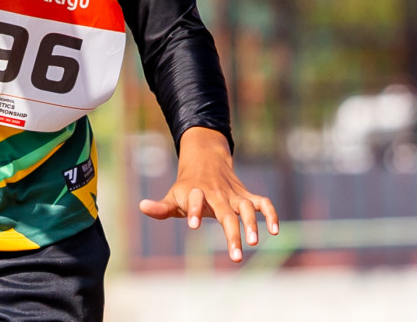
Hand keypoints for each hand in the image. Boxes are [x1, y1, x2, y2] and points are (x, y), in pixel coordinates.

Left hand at [138, 126, 277, 262]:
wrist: (206, 159)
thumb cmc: (187, 186)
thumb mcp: (173, 195)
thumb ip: (161, 207)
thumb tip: (142, 207)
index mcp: (196, 193)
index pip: (195, 200)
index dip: (194, 210)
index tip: (193, 225)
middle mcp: (216, 194)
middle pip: (225, 213)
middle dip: (232, 233)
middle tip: (236, 257)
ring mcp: (233, 194)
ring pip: (245, 208)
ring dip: (252, 224)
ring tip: (253, 243)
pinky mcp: (246, 196)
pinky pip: (261, 203)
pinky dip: (270, 214)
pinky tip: (274, 230)